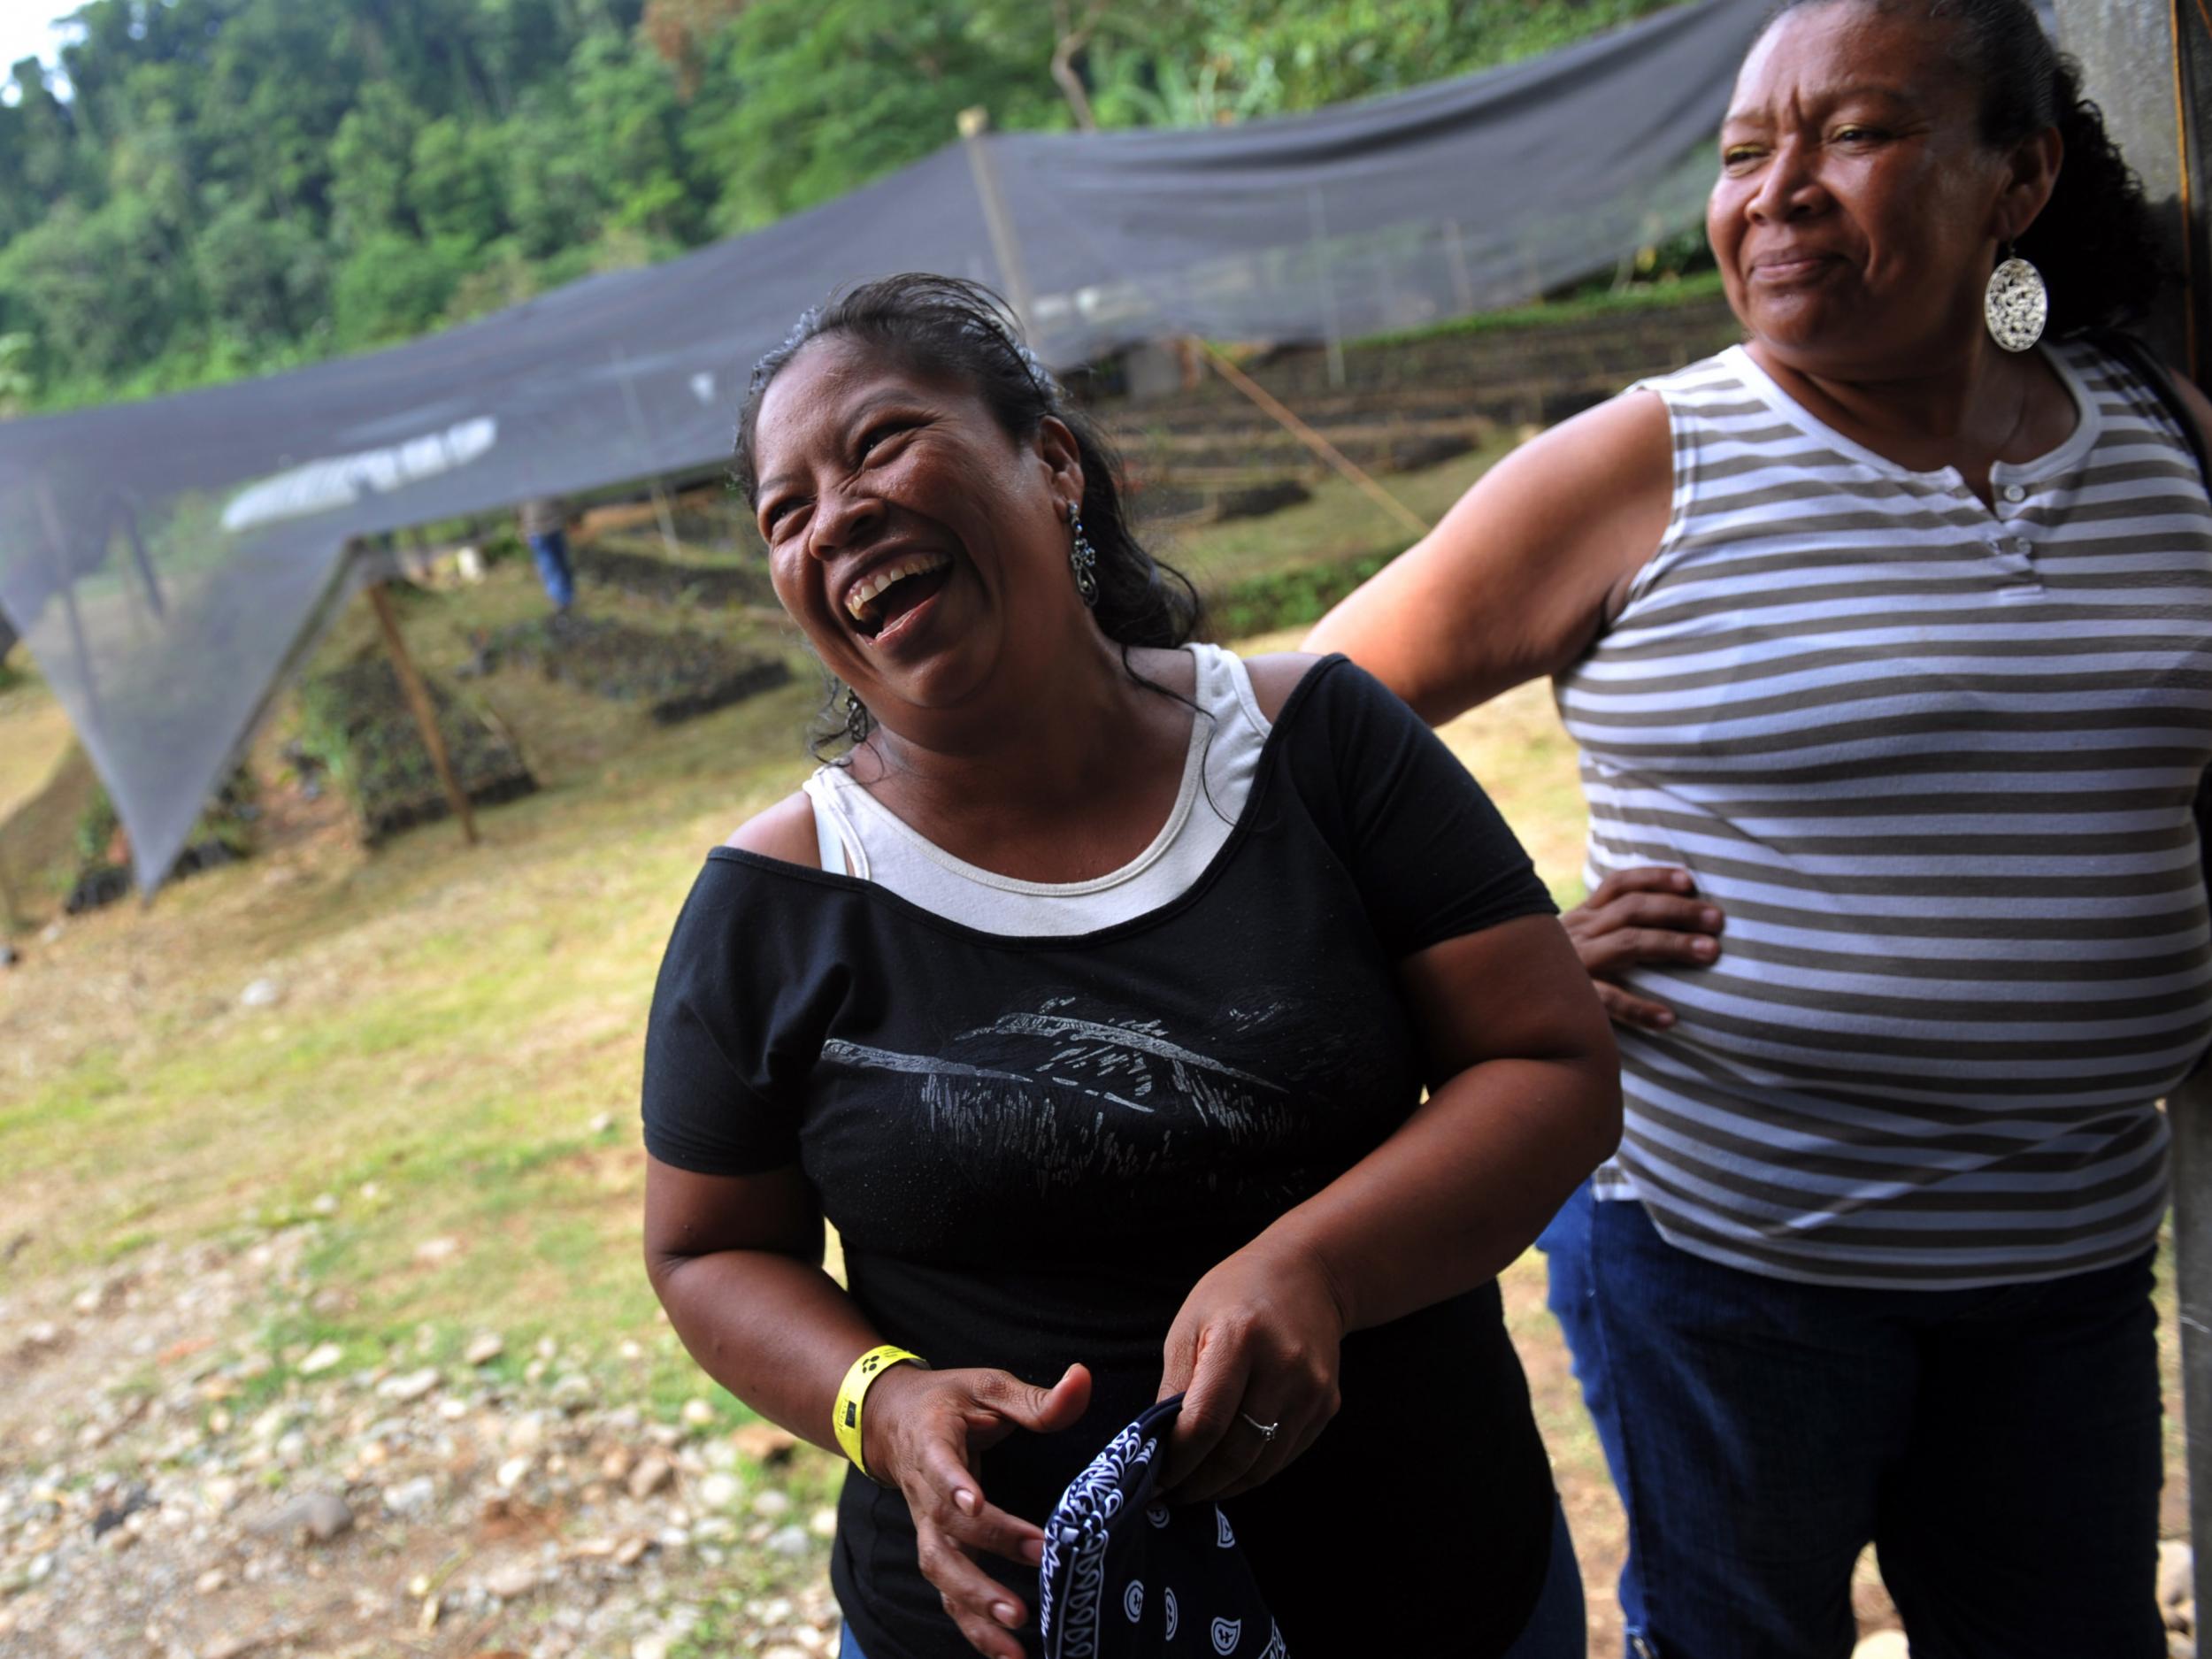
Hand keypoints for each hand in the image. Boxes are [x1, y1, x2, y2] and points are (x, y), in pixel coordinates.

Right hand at [862, 1361, 1091, 1658]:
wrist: (891, 1422)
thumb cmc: (949, 1402)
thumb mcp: (988, 1385)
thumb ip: (1036, 1396)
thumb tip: (1084, 1379)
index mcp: (932, 1442)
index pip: (938, 1465)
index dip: (954, 1485)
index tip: (975, 1504)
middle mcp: (923, 1492)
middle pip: (945, 1534)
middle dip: (985, 1559)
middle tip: (1029, 1576)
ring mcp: (927, 1527)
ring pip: (942, 1572)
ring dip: (976, 1606)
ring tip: (1017, 1633)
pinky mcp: (939, 1550)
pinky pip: (950, 1593)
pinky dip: (975, 1628)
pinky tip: (1010, 1653)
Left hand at [1157, 1236, 1344, 1503]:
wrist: (1308, 1274)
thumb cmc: (1235, 1295)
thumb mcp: (1190, 1324)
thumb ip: (1175, 1387)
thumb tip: (1158, 1446)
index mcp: (1239, 1337)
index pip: (1205, 1421)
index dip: (1177, 1460)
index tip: (1154, 1477)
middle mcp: (1283, 1365)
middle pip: (1236, 1452)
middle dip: (1198, 1483)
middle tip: (1171, 1494)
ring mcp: (1312, 1389)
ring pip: (1263, 1465)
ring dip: (1224, 1486)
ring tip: (1195, 1489)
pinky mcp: (1328, 1404)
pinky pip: (1284, 1455)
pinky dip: (1253, 1470)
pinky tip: (1228, 1469)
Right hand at [1561, 866, 1722, 1030]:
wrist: (1500, 1002)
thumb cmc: (1552, 976)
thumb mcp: (1574, 943)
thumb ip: (1605, 930)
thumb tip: (1661, 917)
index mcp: (1581, 917)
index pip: (1619, 885)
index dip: (1655, 877)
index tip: (1690, 880)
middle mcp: (1577, 933)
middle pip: (1633, 909)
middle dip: (1679, 909)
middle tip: (1718, 920)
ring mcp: (1574, 963)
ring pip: (1627, 943)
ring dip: (1672, 944)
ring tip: (1711, 952)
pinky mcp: (1571, 998)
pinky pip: (1607, 1000)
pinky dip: (1640, 1008)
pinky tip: (1669, 1018)